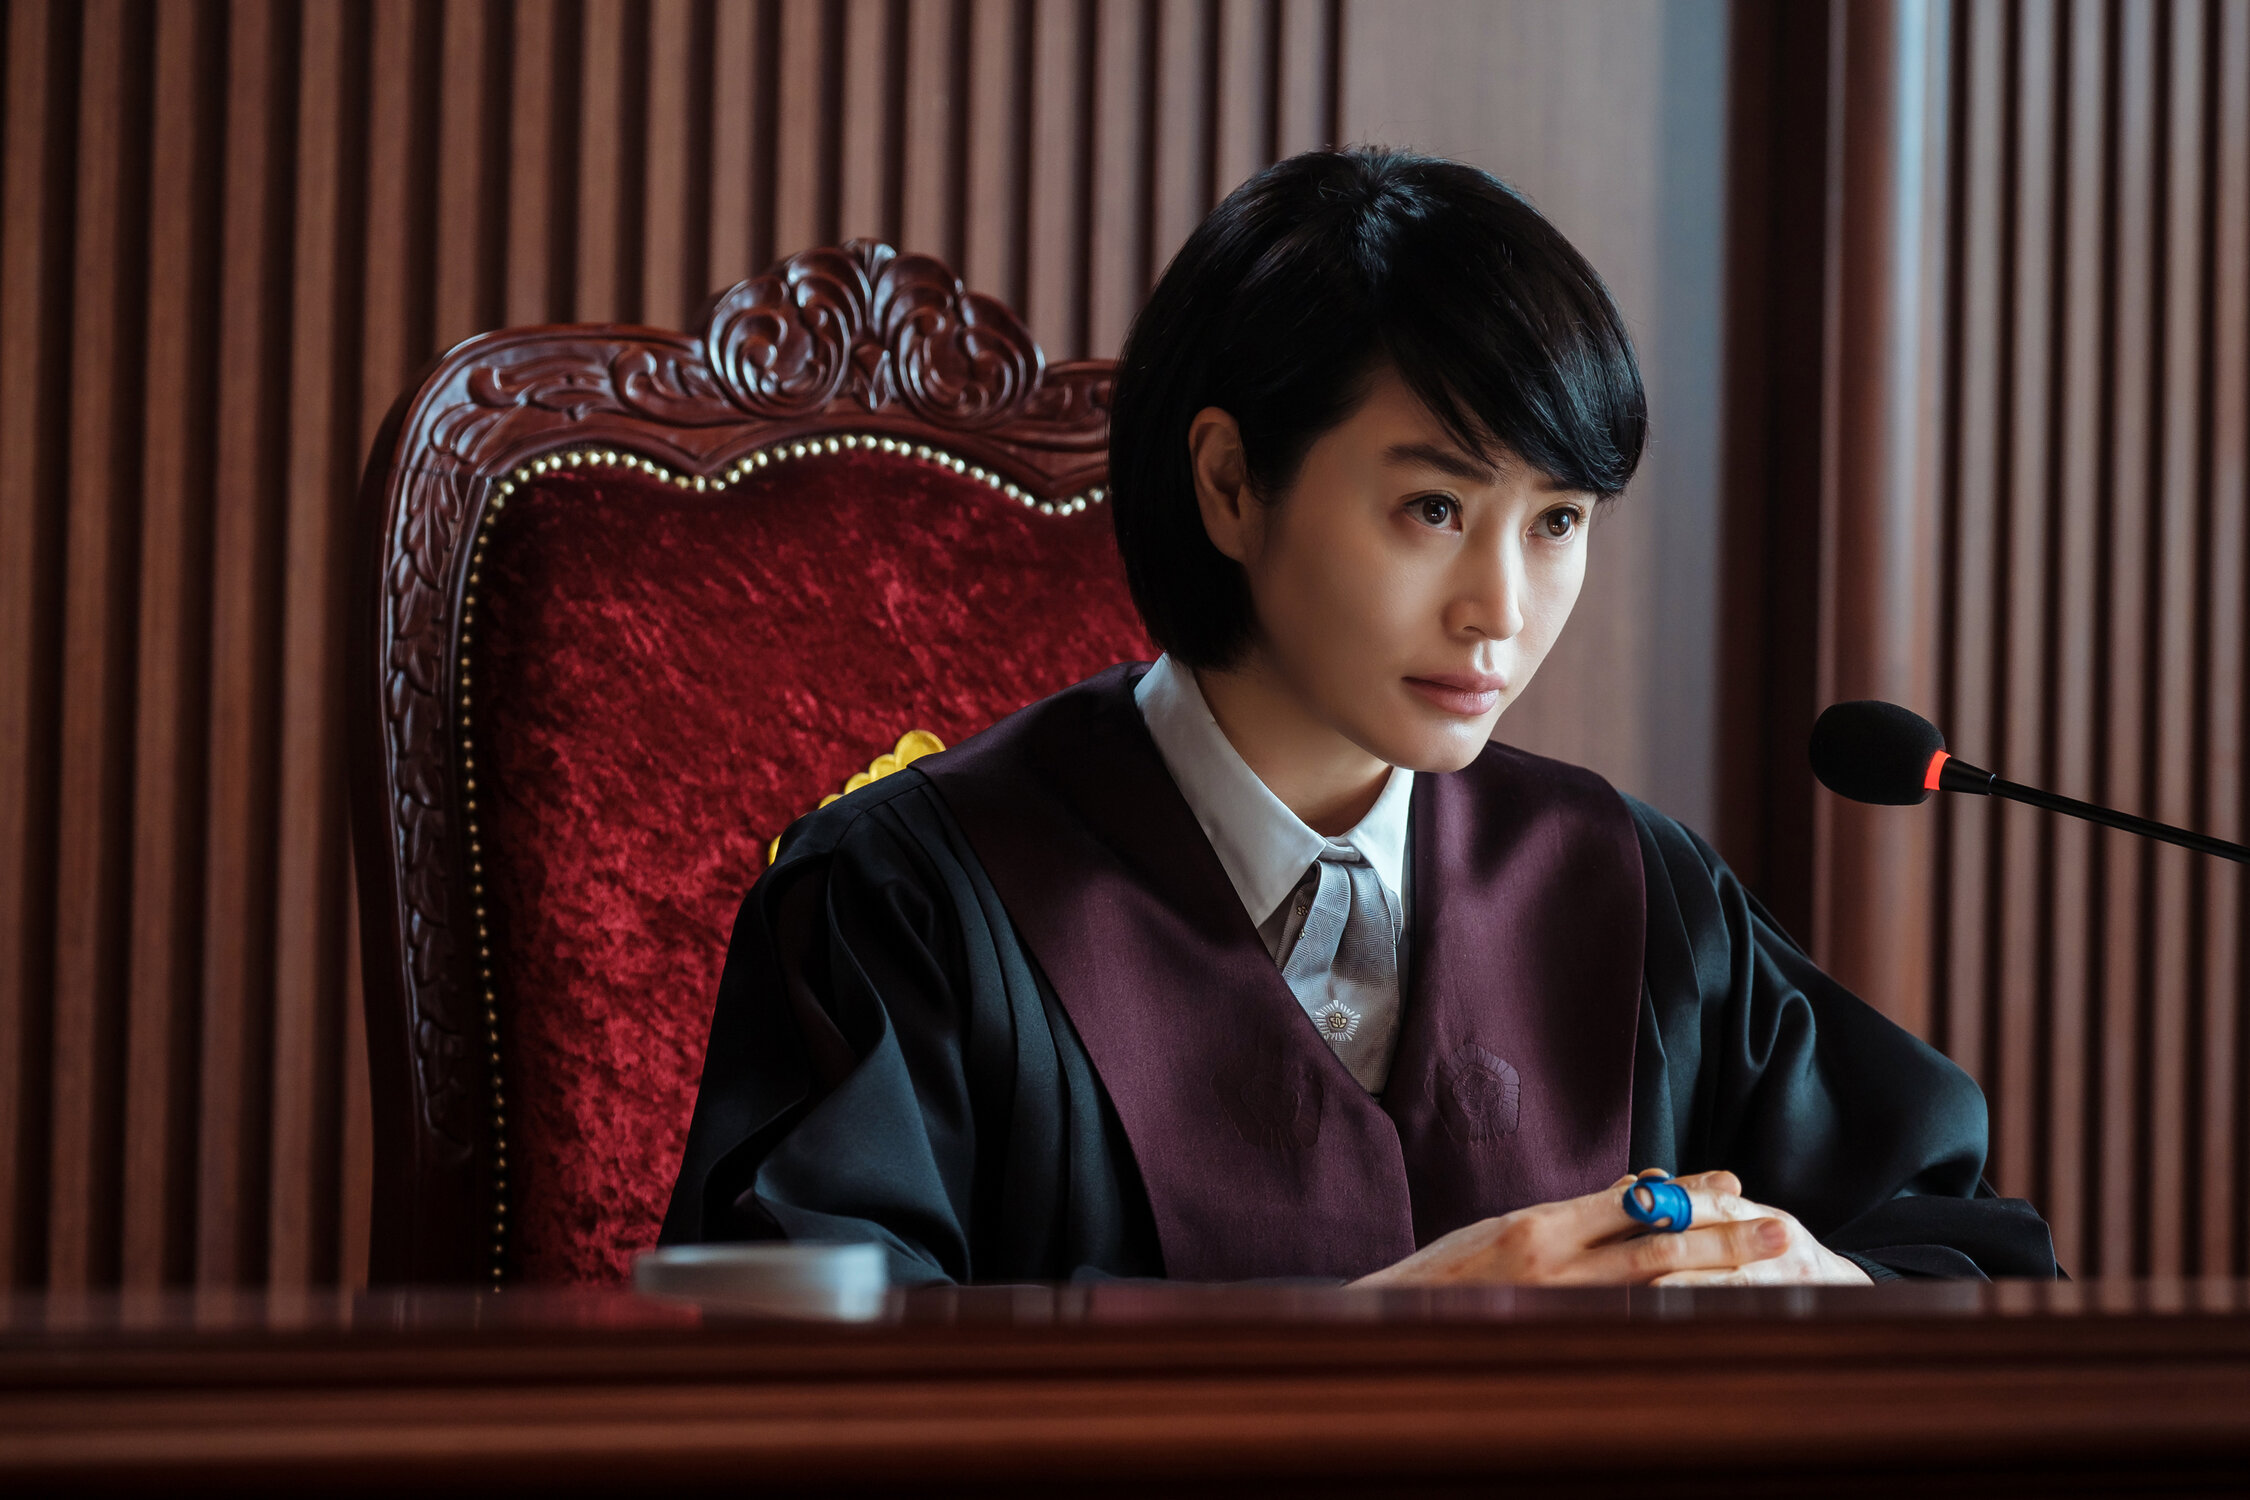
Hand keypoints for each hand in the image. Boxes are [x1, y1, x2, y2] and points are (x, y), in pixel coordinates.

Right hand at [1354, 1169, 1868, 1286]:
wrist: (1391, 1324)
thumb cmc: (1452, 1274)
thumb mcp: (1510, 1227)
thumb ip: (1578, 1212)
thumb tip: (1645, 1185)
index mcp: (1538, 1225)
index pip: (1629, 1201)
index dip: (1687, 1192)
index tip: (1735, 1185)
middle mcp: (1552, 1264)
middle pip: (1656, 1245)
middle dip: (1723, 1236)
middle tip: (1780, 1229)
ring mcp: (1557, 1309)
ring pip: (1651, 1289)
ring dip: (1713, 1278)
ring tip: (1763, 1268)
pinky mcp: (1555, 1338)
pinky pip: (1627, 1326)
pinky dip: (1671, 1316)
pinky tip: (1711, 1314)